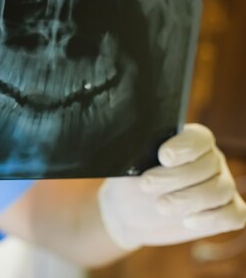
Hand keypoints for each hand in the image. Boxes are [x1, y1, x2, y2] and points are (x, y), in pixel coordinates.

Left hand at [99, 124, 245, 249]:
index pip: (199, 138)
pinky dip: (213, 219)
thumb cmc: (127, 181)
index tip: (163, 157)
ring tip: (161, 206)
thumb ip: (137, 152)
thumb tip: (138, 142)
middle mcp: (210, 160)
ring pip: (219, 191)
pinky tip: (188, 221)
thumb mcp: (126, 165)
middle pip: (208, 166)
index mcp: (189, 142)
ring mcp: (221, 186)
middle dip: (176, 177)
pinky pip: (234, 216)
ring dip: (190, 199)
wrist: (127, 211)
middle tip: (147, 185)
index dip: (184, 147)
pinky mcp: (226, 212)